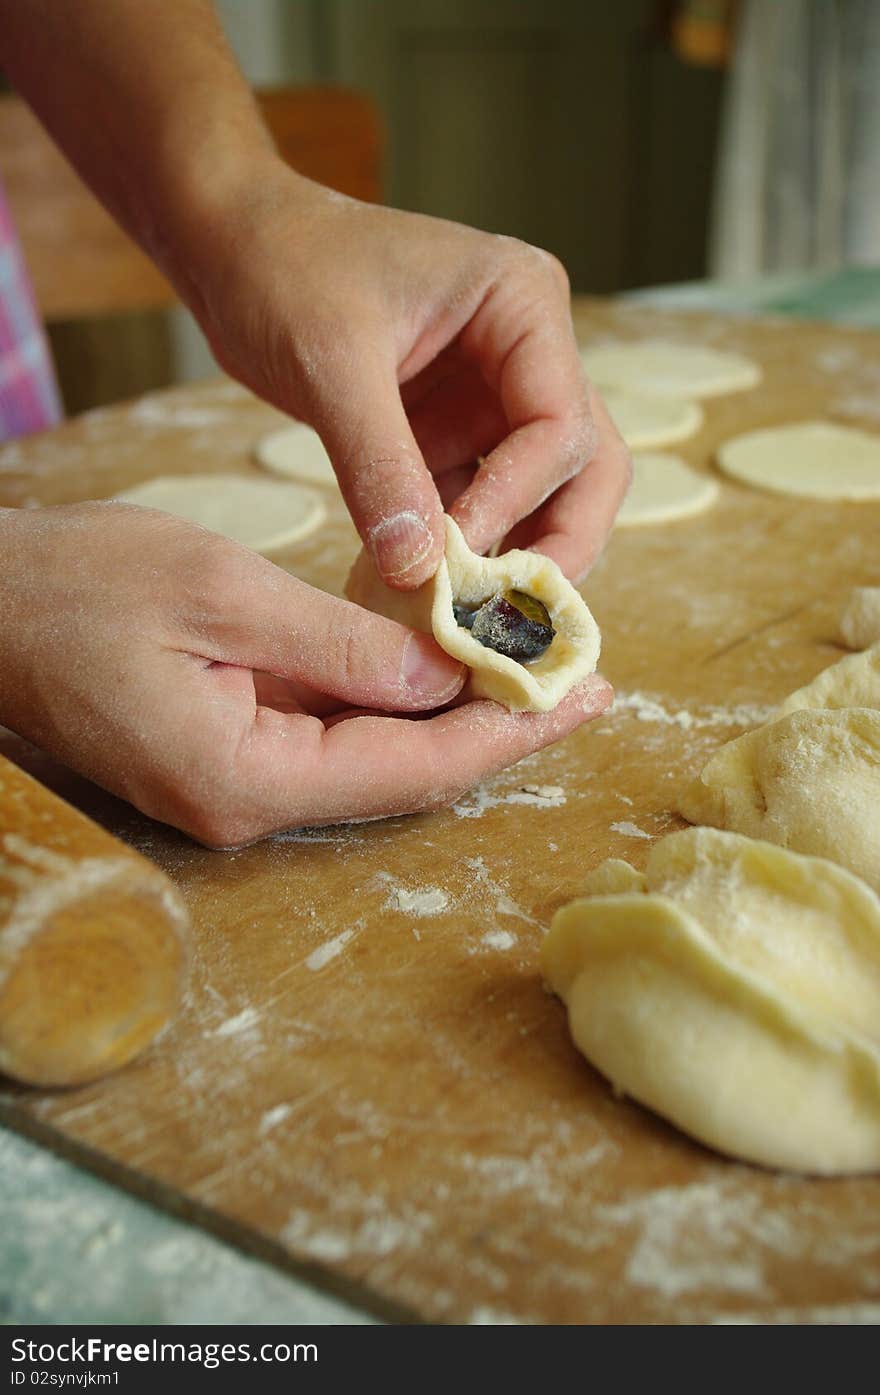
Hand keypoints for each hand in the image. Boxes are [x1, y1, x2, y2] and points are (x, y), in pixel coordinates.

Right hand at [0, 505, 611, 845]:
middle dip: (493, 726)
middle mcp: (244, 806)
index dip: (504, 734)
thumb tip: (445, 672)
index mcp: (242, 778)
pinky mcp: (224, 756)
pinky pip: (330, 737)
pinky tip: (440, 660)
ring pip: (372, 757)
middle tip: (581, 677)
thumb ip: (338, 642)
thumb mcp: (218, 591)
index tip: (584, 696)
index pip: (408, 771)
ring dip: (449, 713)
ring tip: (533, 665)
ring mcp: (232, 788)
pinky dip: (392, 701)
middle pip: (401, 775)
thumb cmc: (74, 587)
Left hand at [182, 165, 631, 589]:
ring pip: (541, 495)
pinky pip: (478, 504)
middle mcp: (527, 351)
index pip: (561, 422)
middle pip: (585, 466)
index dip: (518, 499)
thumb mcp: (331, 365)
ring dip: (514, 556)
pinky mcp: (452, 431)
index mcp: (522, 304)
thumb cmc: (283, 267)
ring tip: (470, 618)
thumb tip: (418, 572)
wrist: (229, 246)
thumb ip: (379, 466)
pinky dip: (459, 553)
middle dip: (558, 543)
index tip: (459, 558)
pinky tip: (422, 598)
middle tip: (511, 615)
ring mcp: (493, 395)